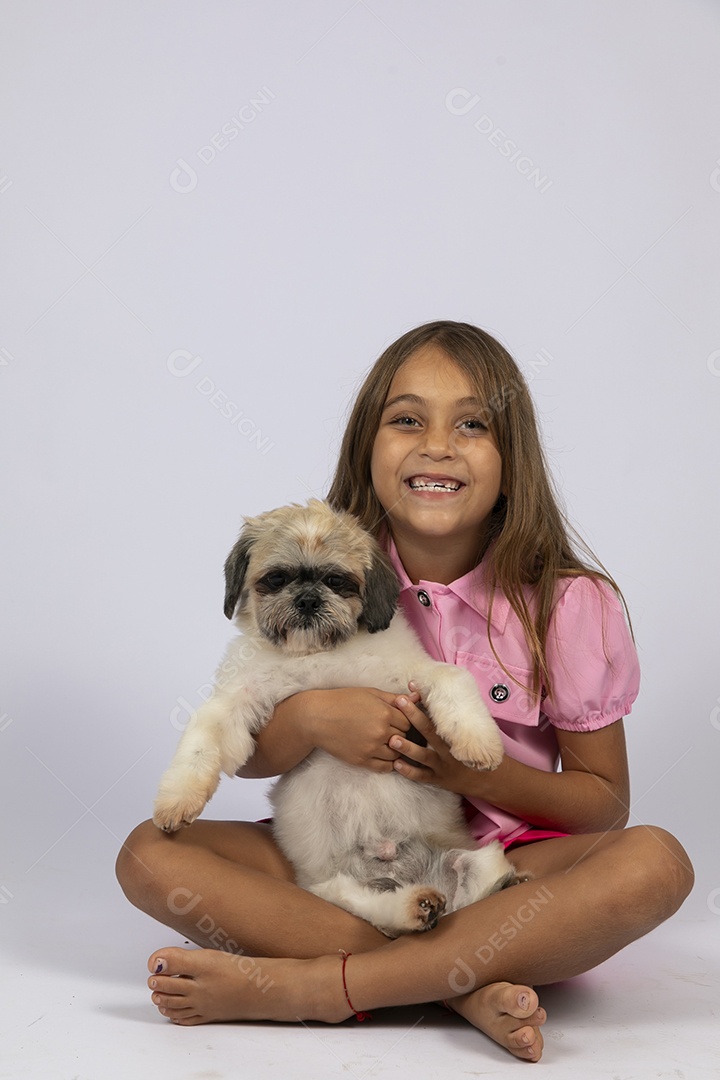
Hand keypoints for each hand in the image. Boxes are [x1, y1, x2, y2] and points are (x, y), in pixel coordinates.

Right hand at [306, 687, 420, 771]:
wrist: (317, 717)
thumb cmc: (343, 701)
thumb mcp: (370, 694)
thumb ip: (395, 698)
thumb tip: (417, 698)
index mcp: (385, 713)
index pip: (409, 722)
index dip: (406, 720)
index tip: (400, 719)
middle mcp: (380, 732)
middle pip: (405, 738)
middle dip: (401, 734)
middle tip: (395, 730)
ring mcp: (371, 748)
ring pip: (397, 754)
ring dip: (396, 749)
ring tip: (389, 742)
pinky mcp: (361, 761)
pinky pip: (385, 767)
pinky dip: (388, 763)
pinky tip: (384, 754)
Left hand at [388, 692, 499, 795]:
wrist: (488, 780)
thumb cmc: (476, 751)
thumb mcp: (471, 734)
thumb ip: (456, 719)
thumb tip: (441, 694)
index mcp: (456, 735)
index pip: (439, 715)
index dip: (425, 701)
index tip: (413, 687)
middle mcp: (449, 750)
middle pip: (430, 731)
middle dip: (413, 716)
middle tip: (400, 702)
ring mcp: (443, 766)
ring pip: (423, 756)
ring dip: (407, 748)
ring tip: (392, 740)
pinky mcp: (438, 780)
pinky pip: (422, 776)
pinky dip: (409, 771)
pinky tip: (396, 764)